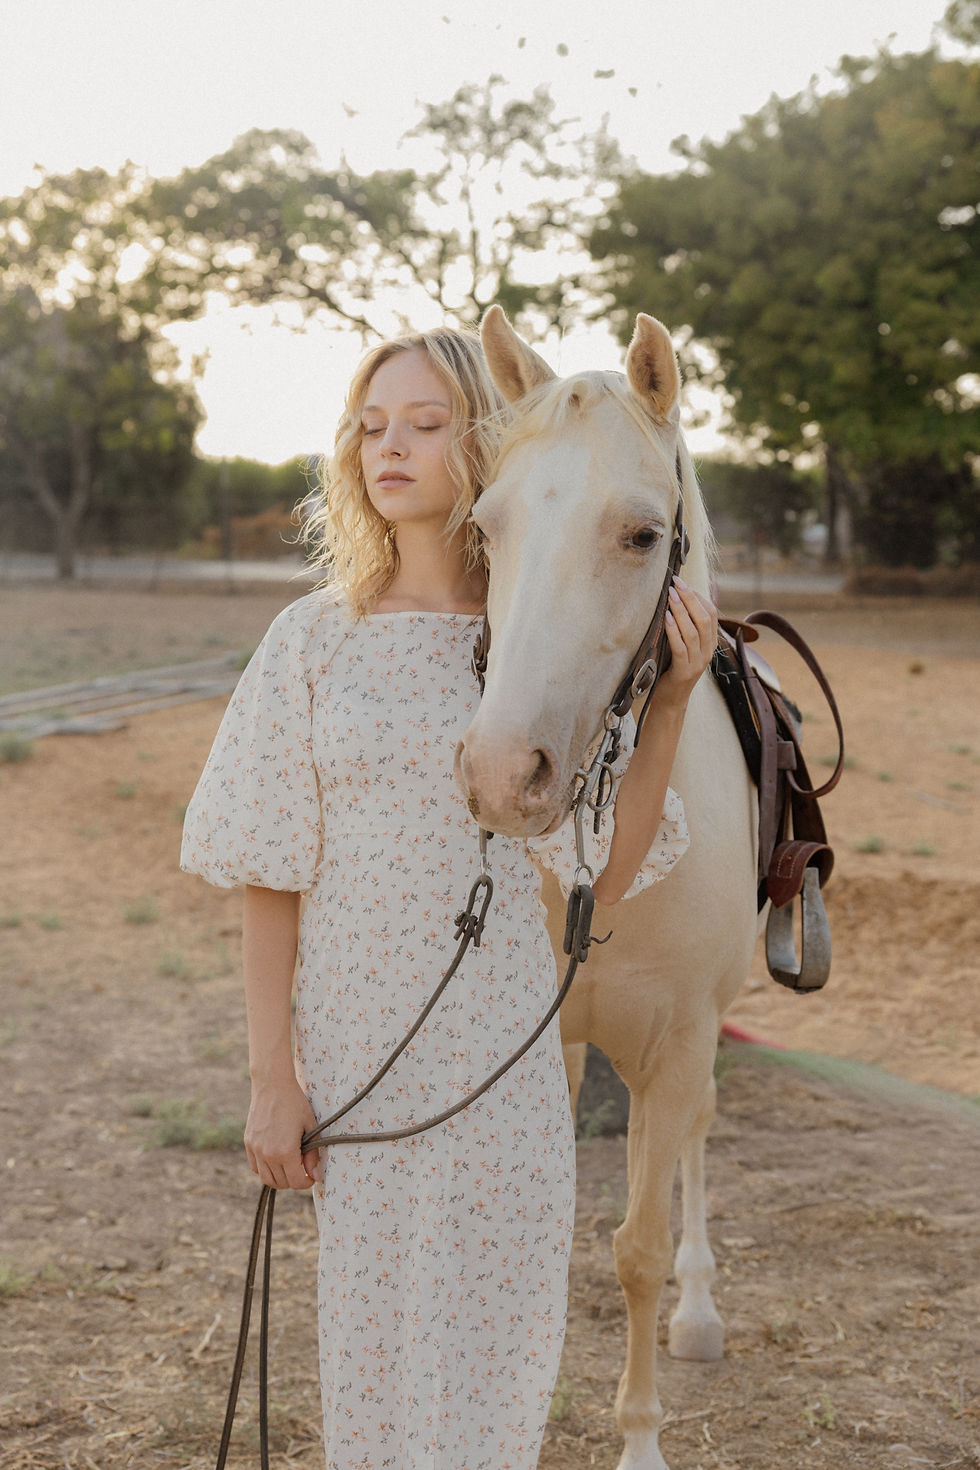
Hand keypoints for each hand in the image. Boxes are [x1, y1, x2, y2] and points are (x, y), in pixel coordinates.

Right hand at [244, 1075, 321, 1189]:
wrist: (272, 1085)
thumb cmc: (295, 1104)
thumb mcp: (310, 1127)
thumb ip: (313, 1154)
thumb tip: (315, 1175)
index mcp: (285, 1151)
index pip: (296, 1182)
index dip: (307, 1182)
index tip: (311, 1176)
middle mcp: (268, 1154)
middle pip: (281, 1183)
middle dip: (294, 1181)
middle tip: (302, 1170)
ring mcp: (256, 1150)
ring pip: (267, 1179)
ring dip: (279, 1178)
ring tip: (290, 1167)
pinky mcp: (248, 1144)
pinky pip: (255, 1167)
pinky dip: (266, 1169)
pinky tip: (276, 1159)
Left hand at [659, 576, 717, 706]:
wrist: (670, 700)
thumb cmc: (672, 668)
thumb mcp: (682, 645)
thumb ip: (684, 626)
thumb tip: (677, 598)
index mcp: (710, 643)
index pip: (712, 614)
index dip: (698, 596)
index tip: (682, 582)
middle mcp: (707, 652)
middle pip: (705, 619)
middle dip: (690, 598)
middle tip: (676, 583)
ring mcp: (698, 662)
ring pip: (694, 631)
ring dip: (681, 610)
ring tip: (670, 596)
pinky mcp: (684, 672)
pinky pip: (681, 647)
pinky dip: (674, 630)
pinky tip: (667, 618)